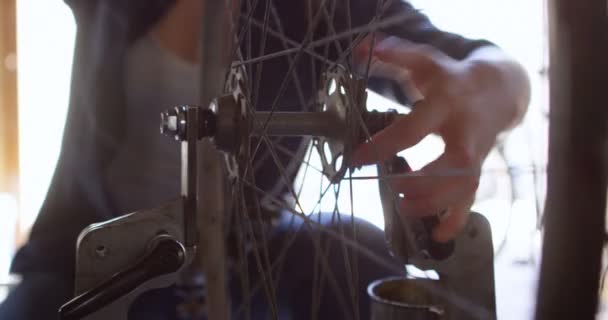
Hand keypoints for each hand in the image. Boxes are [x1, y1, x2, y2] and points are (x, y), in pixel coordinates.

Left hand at [352, 36, 528, 241]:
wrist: (499, 88)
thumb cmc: (451, 77)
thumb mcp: (424, 61)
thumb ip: (393, 55)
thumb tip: (361, 49)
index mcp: (446, 102)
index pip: (413, 128)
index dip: (384, 145)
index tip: (355, 159)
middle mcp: (464, 130)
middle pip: (452, 162)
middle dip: (422, 181)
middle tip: (391, 189)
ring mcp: (475, 151)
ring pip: (464, 184)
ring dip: (436, 203)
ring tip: (403, 209)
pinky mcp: (479, 167)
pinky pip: (473, 198)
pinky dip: (457, 219)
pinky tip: (439, 236)